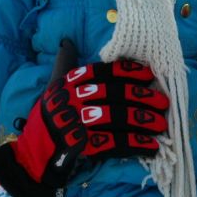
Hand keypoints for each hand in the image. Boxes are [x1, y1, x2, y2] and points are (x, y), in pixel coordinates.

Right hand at [0, 49, 169, 196]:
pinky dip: (135, 144)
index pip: (103, 73)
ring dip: (143, 121)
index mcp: (69, 83)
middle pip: (115, 95)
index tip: (149, 75)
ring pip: (117, 118)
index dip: (128, 73)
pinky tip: (151, 146)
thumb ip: (64, 66)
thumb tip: (67, 42)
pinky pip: (114, 143)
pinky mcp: (82, 145)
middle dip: (142, 98)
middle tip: (163, 102)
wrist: (33, 154)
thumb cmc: (48, 119)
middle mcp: (73, 100)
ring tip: (160, 124)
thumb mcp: (53, 89)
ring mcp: (77, 122)